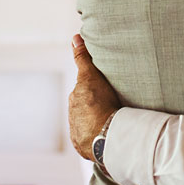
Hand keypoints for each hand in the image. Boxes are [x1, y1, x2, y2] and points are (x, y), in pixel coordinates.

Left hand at [68, 34, 119, 160]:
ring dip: (95, 122)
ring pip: (86, 123)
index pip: (83, 91)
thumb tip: (75, 37)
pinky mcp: (84, 147)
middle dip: (93, 106)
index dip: (93, 90)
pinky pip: (90, 140)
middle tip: (110, 105)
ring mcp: (78, 133)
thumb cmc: (99, 104)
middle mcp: (73, 116)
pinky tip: (107, 134)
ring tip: (111, 122)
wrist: (105, 135)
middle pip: (84, 108)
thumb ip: (83, 58)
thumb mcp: (91, 76)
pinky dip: (97, 136)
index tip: (103, 92)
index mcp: (75, 100)